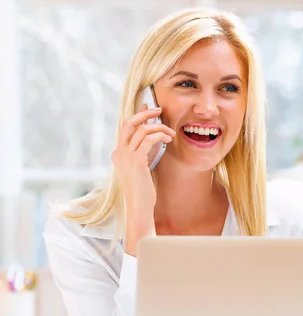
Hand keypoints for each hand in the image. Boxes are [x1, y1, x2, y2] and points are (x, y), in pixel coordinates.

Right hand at [111, 104, 174, 255]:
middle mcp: (119, 152)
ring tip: (171, 133)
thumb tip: (154, 137)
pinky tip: (168, 139)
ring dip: (160, 128)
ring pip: (142, 129)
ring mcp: (126, 156)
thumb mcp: (142, 167)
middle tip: (159, 109)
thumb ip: (145, 152)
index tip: (149, 108)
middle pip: (129, 122)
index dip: (137, 115)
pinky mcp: (136, 161)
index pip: (126, 128)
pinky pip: (149, 138)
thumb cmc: (143, 191)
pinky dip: (160, 135)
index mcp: (118, 154)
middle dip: (145, 113)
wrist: (139, 207)